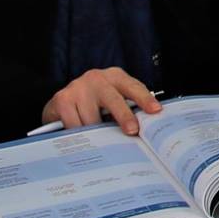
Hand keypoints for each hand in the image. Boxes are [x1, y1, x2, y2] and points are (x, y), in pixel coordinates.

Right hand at [40, 67, 160, 133]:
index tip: (155, 110)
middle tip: (132, 130)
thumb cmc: (96, 100)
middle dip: (124, 116)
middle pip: (114, 100)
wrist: (63, 100)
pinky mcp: (62, 99)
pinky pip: (75, 125)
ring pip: (92, 118)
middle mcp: (97, 79)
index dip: (145, 99)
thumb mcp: (114, 97)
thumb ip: (128, 105)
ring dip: (98, 133)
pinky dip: (81, 134)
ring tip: (100, 141)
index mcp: (115, 77)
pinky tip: (83, 138)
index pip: (133, 87)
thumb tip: (145, 126)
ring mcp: (78, 88)